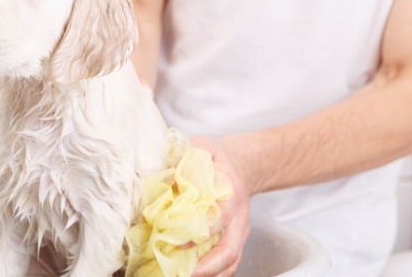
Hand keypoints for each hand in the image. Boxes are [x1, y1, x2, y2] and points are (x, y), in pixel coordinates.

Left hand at [184, 136, 251, 276]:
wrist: (243, 164)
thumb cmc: (219, 158)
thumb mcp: (203, 147)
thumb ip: (186, 157)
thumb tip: (167, 175)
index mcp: (231, 195)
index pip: (220, 219)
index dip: (201, 232)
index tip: (178, 241)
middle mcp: (238, 219)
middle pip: (230, 250)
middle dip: (209, 267)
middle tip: (185, 274)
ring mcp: (239, 232)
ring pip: (232, 262)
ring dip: (211, 275)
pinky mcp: (234, 240)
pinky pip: (228, 263)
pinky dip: (214, 274)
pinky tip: (193, 275)